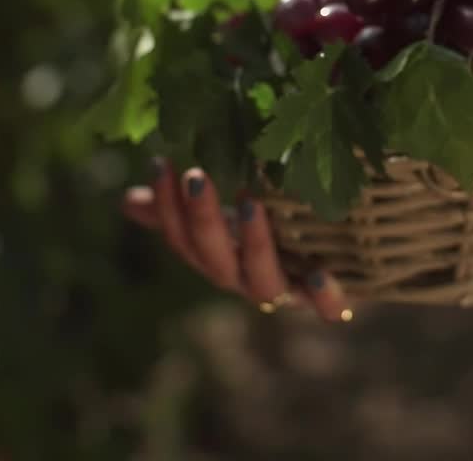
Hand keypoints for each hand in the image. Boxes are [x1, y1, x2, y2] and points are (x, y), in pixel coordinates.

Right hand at [122, 159, 353, 322]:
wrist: (346, 266)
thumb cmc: (277, 237)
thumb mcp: (230, 218)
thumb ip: (188, 210)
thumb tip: (127, 200)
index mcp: (223, 260)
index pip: (183, 239)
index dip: (167, 208)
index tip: (161, 162)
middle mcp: (249, 280)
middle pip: (216, 260)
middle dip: (202, 220)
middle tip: (195, 176)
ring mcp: (290, 293)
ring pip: (263, 282)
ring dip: (254, 245)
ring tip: (249, 204)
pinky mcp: (333, 302)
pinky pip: (327, 310)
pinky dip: (323, 297)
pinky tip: (321, 273)